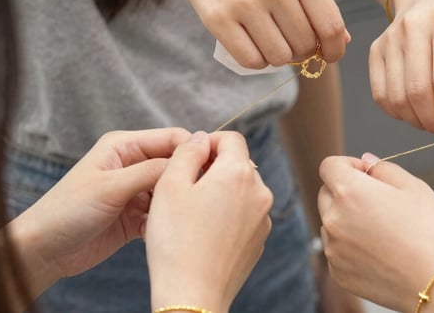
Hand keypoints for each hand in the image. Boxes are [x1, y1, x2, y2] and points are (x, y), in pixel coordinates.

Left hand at [7, 128, 191, 282]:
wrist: (44, 251)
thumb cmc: (66, 211)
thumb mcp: (111, 187)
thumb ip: (151, 170)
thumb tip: (190, 154)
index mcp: (124, 147)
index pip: (171, 138)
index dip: (194, 150)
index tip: (213, 167)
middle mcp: (132, 165)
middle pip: (175, 164)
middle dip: (189, 178)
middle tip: (204, 195)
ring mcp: (135, 191)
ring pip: (171, 191)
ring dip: (178, 202)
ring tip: (184, 215)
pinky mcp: (136, 216)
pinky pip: (163, 214)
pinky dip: (167, 221)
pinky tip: (166, 232)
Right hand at [147, 131, 272, 312]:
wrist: (192, 294)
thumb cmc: (176, 240)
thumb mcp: (170, 185)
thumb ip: (187, 152)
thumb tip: (201, 138)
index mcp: (239, 173)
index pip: (231, 138)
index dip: (208, 142)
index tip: (189, 159)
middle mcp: (260, 192)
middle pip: (239, 164)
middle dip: (214, 169)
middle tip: (184, 188)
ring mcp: (263, 218)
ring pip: (242, 191)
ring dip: (221, 192)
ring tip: (192, 214)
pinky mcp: (259, 240)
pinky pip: (244, 216)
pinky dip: (227, 216)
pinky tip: (204, 233)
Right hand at [177, 0, 349, 67]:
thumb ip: (318, 2)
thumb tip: (341, 40)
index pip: (330, 26)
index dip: (334, 49)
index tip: (329, 56)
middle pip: (304, 45)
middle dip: (302, 50)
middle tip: (290, 39)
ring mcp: (245, 2)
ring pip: (279, 57)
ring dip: (279, 56)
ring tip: (270, 39)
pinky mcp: (218, 18)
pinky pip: (250, 61)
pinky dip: (256, 60)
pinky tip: (253, 44)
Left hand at [318, 154, 433, 311]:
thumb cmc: (431, 234)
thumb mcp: (414, 186)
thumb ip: (383, 168)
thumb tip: (367, 163)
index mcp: (349, 191)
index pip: (329, 166)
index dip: (349, 165)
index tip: (366, 174)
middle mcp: (333, 219)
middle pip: (327, 194)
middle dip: (347, 191)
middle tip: (379, 202)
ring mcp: (333, 249)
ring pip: (331, 223)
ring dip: (348, 220)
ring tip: (382, 230)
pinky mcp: (338, 272)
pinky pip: (337, 250)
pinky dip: (351, 246)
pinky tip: (379, 250)